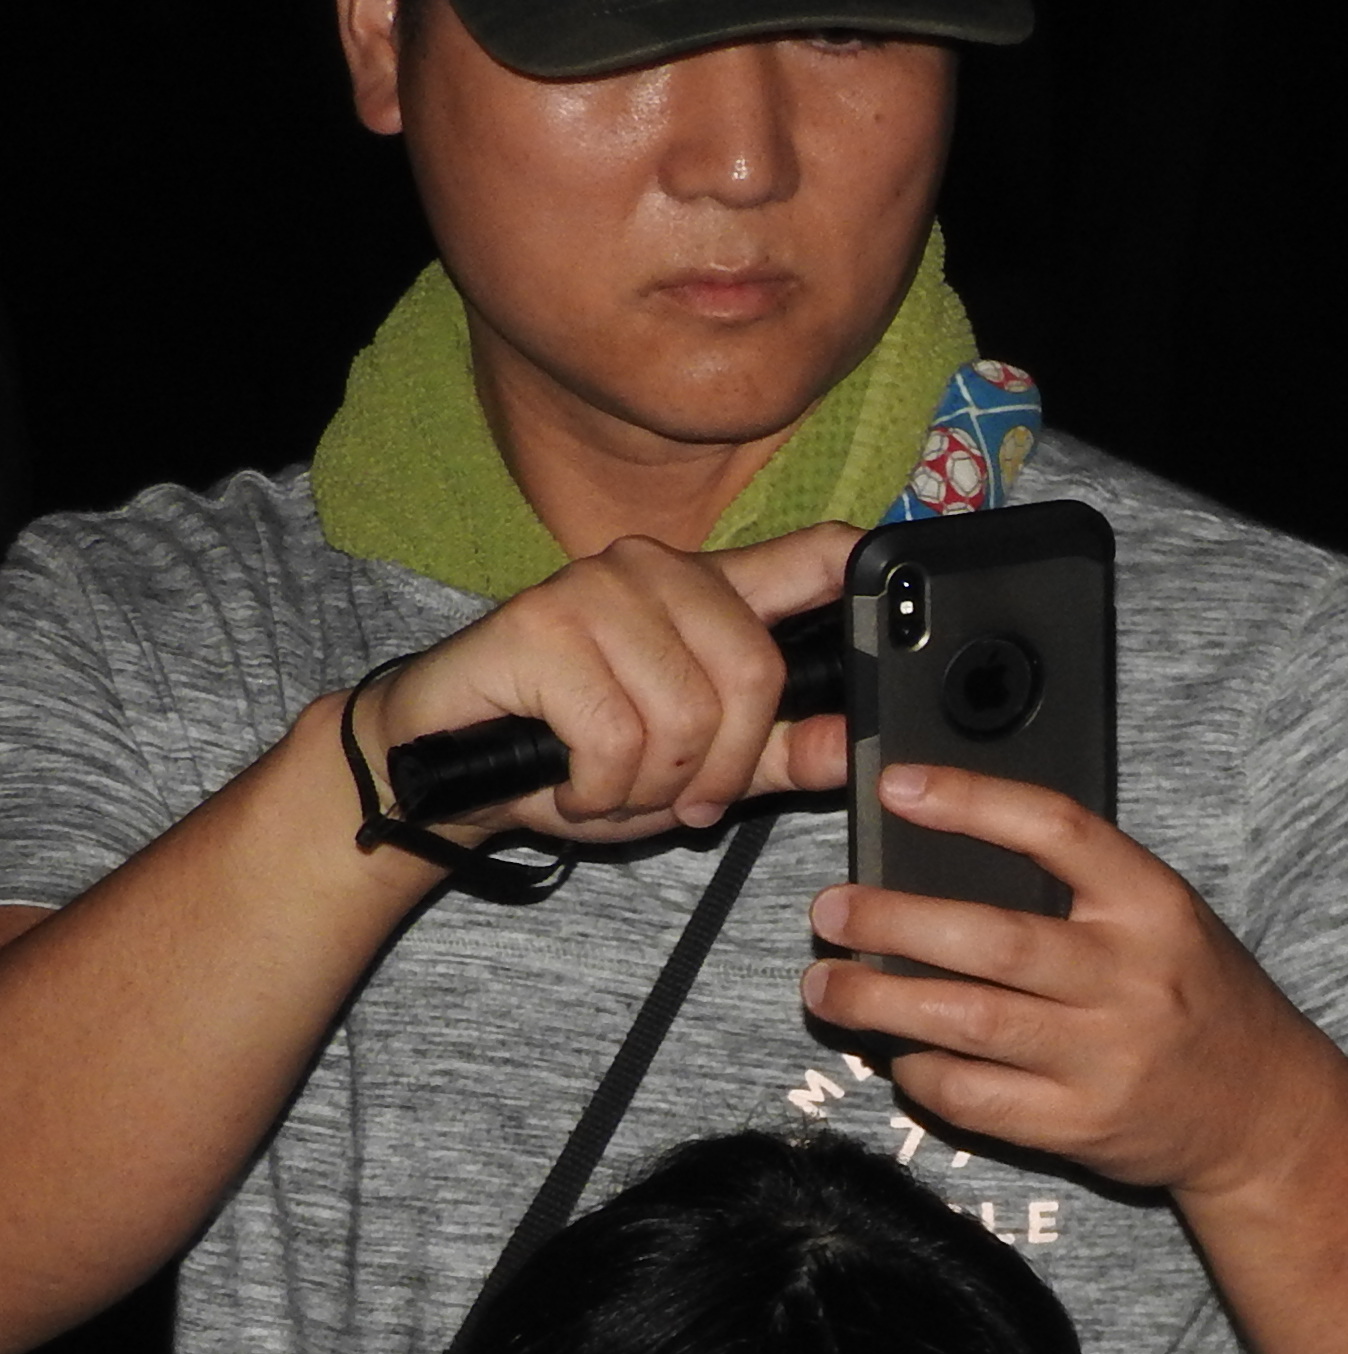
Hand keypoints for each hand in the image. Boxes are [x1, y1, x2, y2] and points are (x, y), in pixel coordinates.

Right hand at [350, 526, 859, 844]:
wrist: (443, 766)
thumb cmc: (574, 757)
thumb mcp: (698, 771)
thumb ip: (779, 754)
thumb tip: (852, 744)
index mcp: (712, 594)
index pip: (811, 558)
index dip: (859, 571)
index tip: (897, 586)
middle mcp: (657, 570)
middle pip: (756, 672)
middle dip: (721, 766)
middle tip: (676, 796)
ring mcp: (595, 589)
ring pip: (686, 714)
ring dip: (652, 784)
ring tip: (610, 783)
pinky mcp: (539, 626)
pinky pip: (617, 735)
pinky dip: (599, 786)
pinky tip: (570, 780)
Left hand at [801, 770, 1347, 1201]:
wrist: (1265, 1113)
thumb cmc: (1196, 998)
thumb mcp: (1163, 918)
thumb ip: (1078, 886)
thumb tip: (936, 850)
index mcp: (1154, 907)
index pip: (1057, 830)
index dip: (970, 801)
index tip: (897, 787)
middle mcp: (1133, 979)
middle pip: (993, 940)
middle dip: (892, 923)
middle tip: (832, 912)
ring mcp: (1107, 1058)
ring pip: (968, 1024)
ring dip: (879, 1004)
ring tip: (826, 988)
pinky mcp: (1082, 1125)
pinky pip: (975, 1098)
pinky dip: (921, 1075)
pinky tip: (901, 1055)